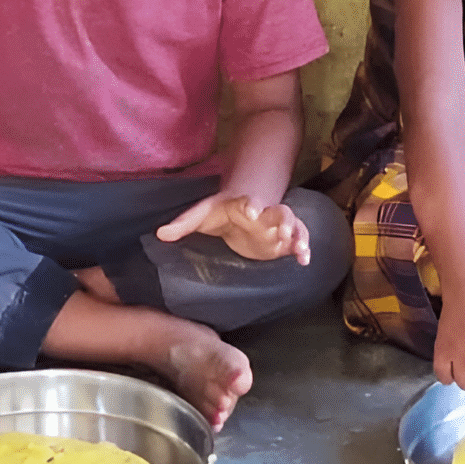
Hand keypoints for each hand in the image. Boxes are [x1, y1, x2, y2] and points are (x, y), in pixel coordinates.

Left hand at [156, 193, 310, 264]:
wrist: (243, 210)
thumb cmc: (220, 212)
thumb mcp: (201, 215)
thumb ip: (182, 224)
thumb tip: (159, 234)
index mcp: (244, 204)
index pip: (249, 202)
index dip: (252, 205)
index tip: (252, 211)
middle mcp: (265, 214)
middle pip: (279, 211)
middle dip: (283, 220)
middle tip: (282, 231)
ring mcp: (276, 226)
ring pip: (294, 225)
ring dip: (298, 235)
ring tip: (300, 249)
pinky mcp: (283, 241)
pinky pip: (298, 241)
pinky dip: (303, 249)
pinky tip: (305, 261)